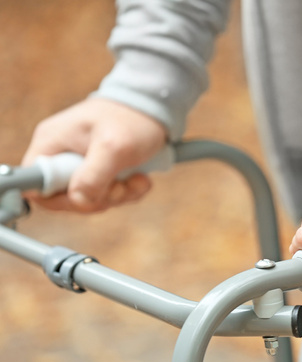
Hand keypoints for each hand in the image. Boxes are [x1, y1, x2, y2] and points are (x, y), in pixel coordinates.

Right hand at [22, 98, 166, 211]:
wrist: (155, 107)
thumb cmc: (132, 120)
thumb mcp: (114, 148)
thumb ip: (93, 176)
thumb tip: (78, 201)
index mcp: (51, 143)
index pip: (34, 185)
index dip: (58, 200)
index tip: (87, 196)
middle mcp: (60, 155)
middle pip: (65, 198)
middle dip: (99, 198)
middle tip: (122, 186)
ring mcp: (80, 164)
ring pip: (90, 199)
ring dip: (119, 195)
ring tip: (138, 178)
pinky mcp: (100, 171)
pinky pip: (108, 195)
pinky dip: (127, 192)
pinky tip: (141, 178)